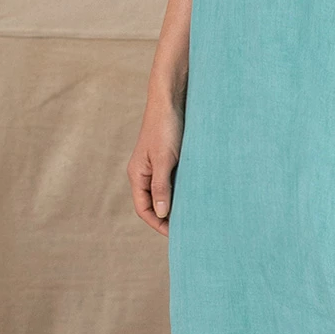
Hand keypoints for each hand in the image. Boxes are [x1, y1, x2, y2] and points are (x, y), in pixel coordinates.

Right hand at [128, 95, 183, 234]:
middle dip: (168, 217)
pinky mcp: (168, 157)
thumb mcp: (164, 159)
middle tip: (188, 229)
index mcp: (137, 174)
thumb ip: (162, 186)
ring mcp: (156, 165)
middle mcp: (144, 172)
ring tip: (194, 215)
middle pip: (153, 203)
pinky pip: (173, 180)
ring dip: (176, 204)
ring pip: (164, 192)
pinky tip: (197, 194)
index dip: (158, 224)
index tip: (176, 235)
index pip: (143, 209)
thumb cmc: (166, 127)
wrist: (171, 98)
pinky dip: (182, 190)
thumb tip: (162, 214)